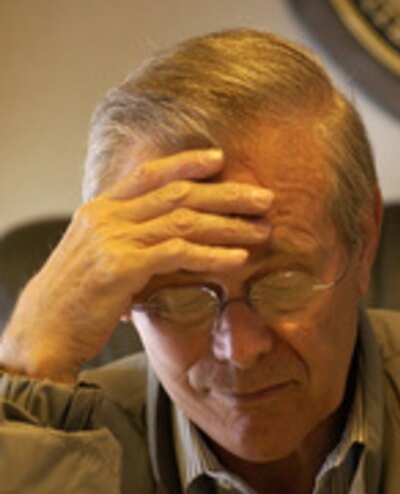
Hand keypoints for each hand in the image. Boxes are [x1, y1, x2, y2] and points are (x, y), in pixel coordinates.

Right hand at [0, 149, 272, 381]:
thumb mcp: (97, 263)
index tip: (220, 160)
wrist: (43, 333)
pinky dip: (212, 255)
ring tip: (262, 229)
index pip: (148, 175)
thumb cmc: (73, 305)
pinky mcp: (121, 267)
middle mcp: (105, 217)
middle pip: (177, 194)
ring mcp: (112, 239)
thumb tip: (165, 248)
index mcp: (99, 211)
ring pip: (183, 220)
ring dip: (229, 225)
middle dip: (226, 194)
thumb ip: (128, 246)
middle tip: (263, 198)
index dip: (186, 163)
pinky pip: (177, 254)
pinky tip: (239, 259)